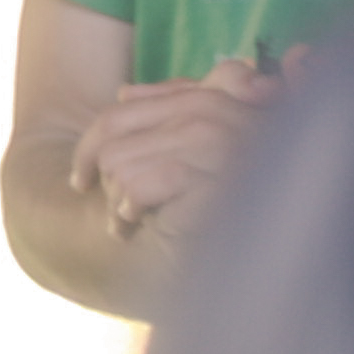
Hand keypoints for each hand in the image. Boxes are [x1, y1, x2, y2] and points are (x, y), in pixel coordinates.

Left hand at [69, 62, 277, 232]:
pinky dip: (128, 213)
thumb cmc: (230, 209)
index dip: (89, 144)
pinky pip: (141, 186)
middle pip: (113, 133)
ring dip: (116, 203)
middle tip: (116, 211)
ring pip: (120, 162)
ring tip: (132, 224)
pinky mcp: (219, 182)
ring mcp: (226, 145)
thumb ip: (171, 109)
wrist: (275, 260)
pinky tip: (137, 228)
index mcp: (221, 100)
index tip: (78, 179)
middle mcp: (226, 114)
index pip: (122, 110)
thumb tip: (123, 93)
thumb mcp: (200, 149)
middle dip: (104, 177)